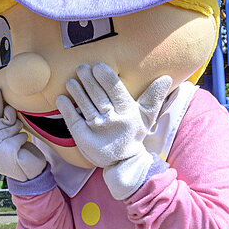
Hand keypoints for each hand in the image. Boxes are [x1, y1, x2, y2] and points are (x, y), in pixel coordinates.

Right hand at [0, 88, 47, 181]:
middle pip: (4, 119)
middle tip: (16, 136)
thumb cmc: (20, 151)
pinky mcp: (5, 153)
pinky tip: (21, 150)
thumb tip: (2, 99)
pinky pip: (19, 136)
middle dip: (14, 124)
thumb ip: (4, 118)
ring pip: (12, 127)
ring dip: (20, 133)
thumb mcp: (10, 132)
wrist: (28, 174)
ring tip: (18, 145)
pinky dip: (24, 141)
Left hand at [56, 64, 171, 199]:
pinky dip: (67, 109)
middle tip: (82, 68)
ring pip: (85, 106)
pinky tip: (61, 98)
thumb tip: (167, 78)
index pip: (116, 92)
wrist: (123, 162)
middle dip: (89, 81)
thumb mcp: (146, 117)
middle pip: (99, 97)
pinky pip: (73, 121)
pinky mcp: (83, 137)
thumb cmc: (133, 133)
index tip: (98, 66)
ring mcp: (96, 129)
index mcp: (127, 113)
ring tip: (71, 81)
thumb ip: (154, 97)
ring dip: (77, 92)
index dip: (107, 79)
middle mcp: (112, 120)